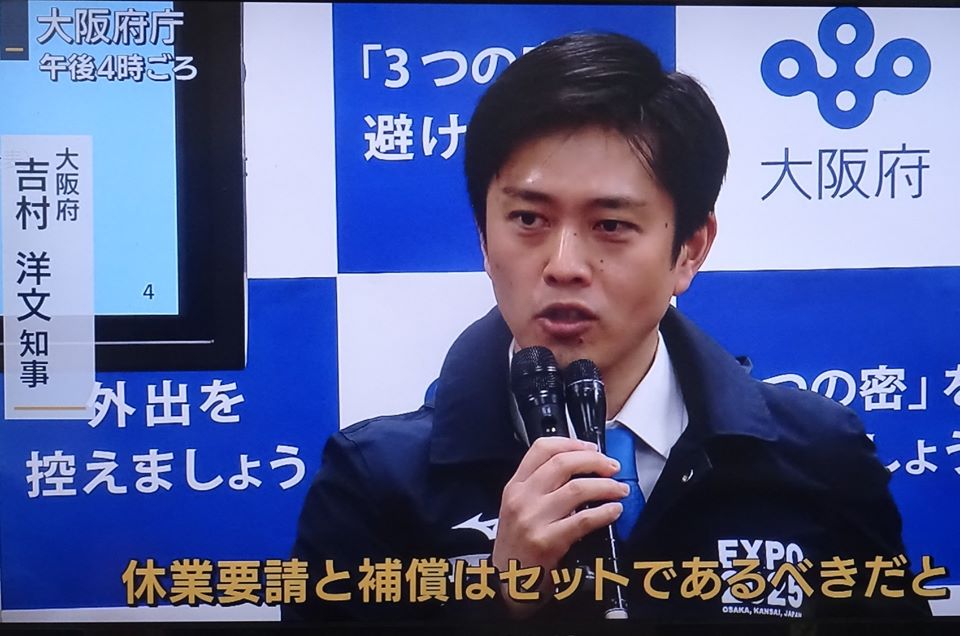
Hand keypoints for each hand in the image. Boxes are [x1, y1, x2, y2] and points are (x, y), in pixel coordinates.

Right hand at [492, 436, 626, 616]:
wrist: (506, 585)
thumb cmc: (518, 546)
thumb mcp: (518, 509)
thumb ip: (540, 487)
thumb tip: (580, 467)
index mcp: (515, 486)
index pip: (542, 449)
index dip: (572, 443)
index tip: (592, 448)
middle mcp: (521, 498)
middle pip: (563, 464)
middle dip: (594, 461)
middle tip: (613, 467)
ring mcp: (533, 519)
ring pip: (577, 489)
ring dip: (605, 486)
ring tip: (619, 490)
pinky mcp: (547, 541)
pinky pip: (583, 520)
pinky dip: (604, 512)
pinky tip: (615, 511)